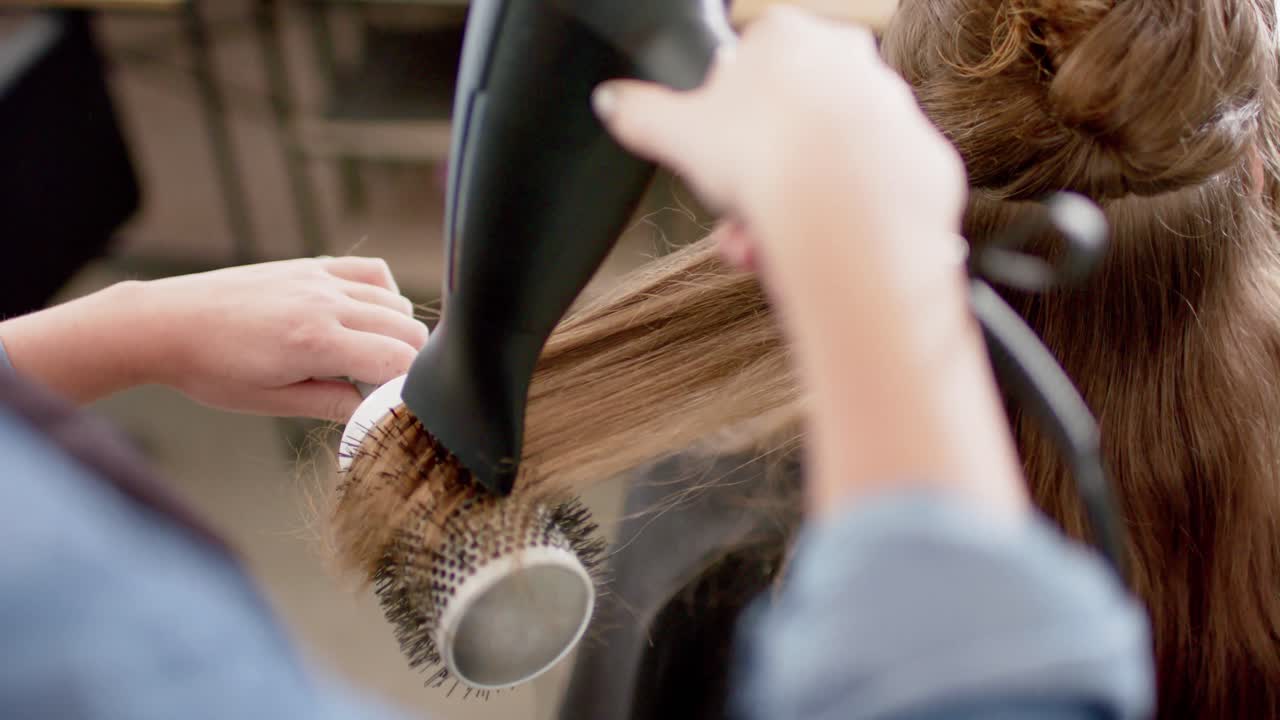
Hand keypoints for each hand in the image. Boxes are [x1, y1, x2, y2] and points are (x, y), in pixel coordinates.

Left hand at [136, 257, 427, 420]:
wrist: (167, 323)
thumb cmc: (211, 369)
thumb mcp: (270, 401)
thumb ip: (331, 403)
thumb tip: (374, 412)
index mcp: (315, 342)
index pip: (397, 361)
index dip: (406, 388)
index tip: (392, 405)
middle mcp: (326, 304)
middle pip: (408, 331)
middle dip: (407, 364)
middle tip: (380, 389)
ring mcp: (321, 280)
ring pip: (397, 303)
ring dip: (397, 333)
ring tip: (368, 358)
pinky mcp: (312, 267)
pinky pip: (373, 272)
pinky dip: (385, 295)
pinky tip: (367, 318)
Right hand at [592, 8, 966, 302]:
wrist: (845, 212)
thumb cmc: (766, 158)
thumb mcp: (675, 132)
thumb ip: (639, 113)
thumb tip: (611, 103)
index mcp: (788, 38)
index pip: (746, 70)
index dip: (723, 124)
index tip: (714, 159)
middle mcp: (850, 62)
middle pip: (789, 123)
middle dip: (757, 178)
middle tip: (736, 217)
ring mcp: (893, 109)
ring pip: (828, 162)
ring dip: (790, 206)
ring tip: (766, 248)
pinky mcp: (921, 159)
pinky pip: (871, 194)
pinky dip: (843, 221)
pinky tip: (815, 250)